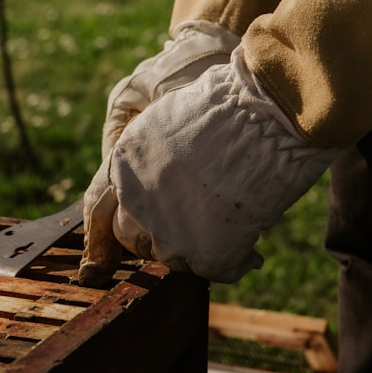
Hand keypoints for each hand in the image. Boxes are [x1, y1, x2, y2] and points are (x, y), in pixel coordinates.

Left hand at [79, 45, 340, 286]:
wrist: (268, 111)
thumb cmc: (229, 103)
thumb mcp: (168, 118)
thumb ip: (153, 154)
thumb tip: (162, 178)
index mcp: (122, 165)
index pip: (104, 208)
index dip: (130, 216)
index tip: (148, 222)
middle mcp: (135, 201)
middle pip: (131, 237)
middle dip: (158, 234)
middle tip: (190, 227)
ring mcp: (168, 231)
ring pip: (171, 256)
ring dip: (195, 249)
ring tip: (225, 236)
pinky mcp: (206, 251)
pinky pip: (217, 269)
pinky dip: (237, 263)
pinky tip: (252, 253)